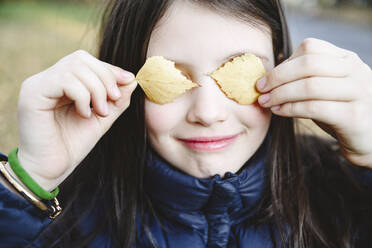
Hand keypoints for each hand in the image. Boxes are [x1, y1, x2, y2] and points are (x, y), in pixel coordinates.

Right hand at [16, 50, 137, 189]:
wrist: (53, 169)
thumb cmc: (74, 144)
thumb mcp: (102, 118)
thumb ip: (117, 99)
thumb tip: (132, 78)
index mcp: (62, 82)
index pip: (87, 61)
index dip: (109, 69)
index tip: (128, 82)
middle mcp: (48, 79)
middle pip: (81, 59)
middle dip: (105, 77)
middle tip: (113, 101)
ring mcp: (38, 84)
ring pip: (75, 67)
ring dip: (96, 90)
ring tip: (99, 112)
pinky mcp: (32, 93)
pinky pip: (64, 80)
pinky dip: (82, 96)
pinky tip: (83, 114)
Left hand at [256, 38, 371, 168]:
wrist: (371, 138)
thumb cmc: (340, 110)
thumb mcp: (326, 88)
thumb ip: (305, 78)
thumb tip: (267, 78)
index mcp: (346, 59)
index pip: (310, 48)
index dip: (283, 64)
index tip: (264, 79)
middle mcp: (355, 70)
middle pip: (308, 64)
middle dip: (277, 77)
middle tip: (260, 90)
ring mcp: (358, 92)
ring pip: (310, 86)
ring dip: (281, 94)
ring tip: (266, 102)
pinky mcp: (354, 116)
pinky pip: (315, 107)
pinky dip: (291, 109)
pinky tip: (279, 112)